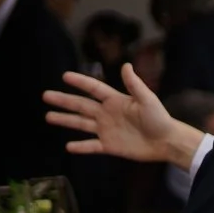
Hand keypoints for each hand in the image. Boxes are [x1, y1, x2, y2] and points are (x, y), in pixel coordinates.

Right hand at [43, 64, 204, 168]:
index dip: (81, 82)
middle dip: (64, 100)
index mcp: (116, 101)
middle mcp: (107, 114)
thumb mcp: (147, 99)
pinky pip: (91, 146)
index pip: (94, 89)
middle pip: (81, 105)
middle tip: (46, 95)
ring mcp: (107, 130)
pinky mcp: (110, 145)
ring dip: (65, 120)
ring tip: (48, 116)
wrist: (167, 142)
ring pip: (81, 124)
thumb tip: (126, 65)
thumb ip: (134, 85)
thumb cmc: (160, 118)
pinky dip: (80, 147)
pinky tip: (68, 146)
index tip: (65, 76)